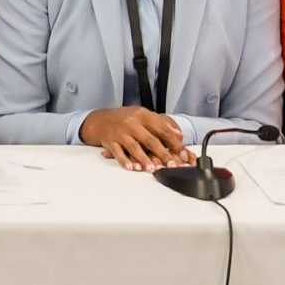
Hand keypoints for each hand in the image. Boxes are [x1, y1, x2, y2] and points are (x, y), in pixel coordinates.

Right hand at [79, 106, 193, 170]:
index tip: (184, 155)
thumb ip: (162, 125)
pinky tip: (132, 168)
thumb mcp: (144, 117)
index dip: (175, 144)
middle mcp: (132, 122)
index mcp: (143, 115)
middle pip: (150, 140)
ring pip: (134, 147)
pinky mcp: (110, 141)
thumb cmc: (125, 119)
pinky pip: (118, 152)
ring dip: (144, 160)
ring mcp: (120, 132)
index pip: (163, 130)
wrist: (100, 119)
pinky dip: (125, 161)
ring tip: (152, 170)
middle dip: (163, 154)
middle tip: (172, 166)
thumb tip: (179, 135)